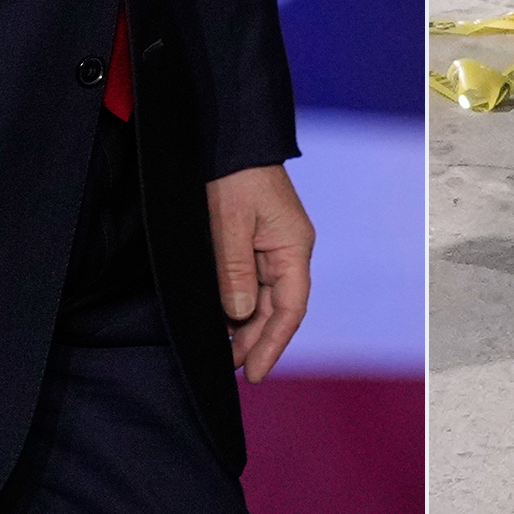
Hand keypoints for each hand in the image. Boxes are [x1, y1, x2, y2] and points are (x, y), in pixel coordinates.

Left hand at [208, 163, 313, 382]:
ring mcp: (272, 247)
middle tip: (229, 370)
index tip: (255, 374)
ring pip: (263, 299)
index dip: (272, 344)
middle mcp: (288, 251)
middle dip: (255, 342)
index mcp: (293, 247)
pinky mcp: (254, 242)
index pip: (290, 308)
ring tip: (221, 354)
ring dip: (245, 327)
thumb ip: (235, 270)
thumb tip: (241, 316)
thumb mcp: (230, 223)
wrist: (230, 138)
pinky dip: (237, 306)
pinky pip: (250, 283)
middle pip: (277, 309)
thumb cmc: (233, 176)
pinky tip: (220, 322)